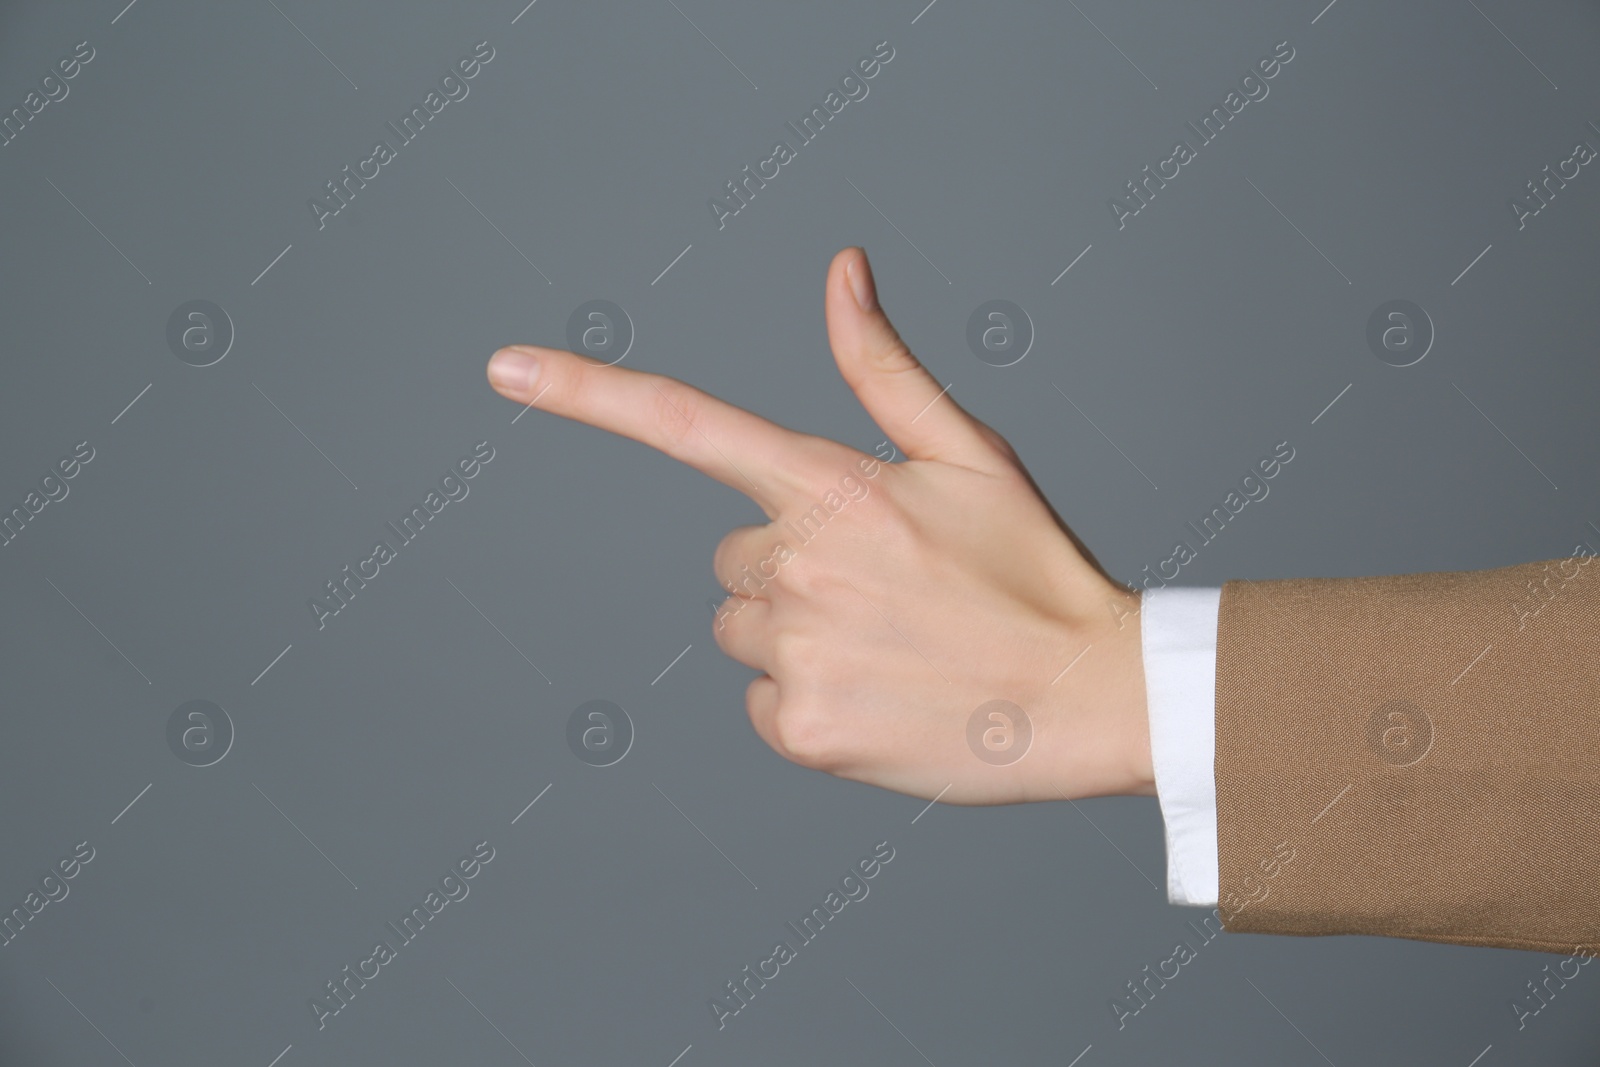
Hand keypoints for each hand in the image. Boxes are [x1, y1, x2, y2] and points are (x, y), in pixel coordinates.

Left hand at [485, 248, 1152, 802]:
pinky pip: (762, 700)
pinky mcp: (801, 727)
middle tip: (887, 588)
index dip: (586, 392)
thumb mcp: (969, 451)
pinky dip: (809, 698)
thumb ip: (882, 366)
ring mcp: (796, 650)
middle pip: (732, 556)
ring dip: (799, 632)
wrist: (1090, 697)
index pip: (687, 425)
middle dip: (791, 564)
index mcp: (833, 486)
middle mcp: (798, 564)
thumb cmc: (1032, 567)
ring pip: (743, 629)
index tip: (504, 366)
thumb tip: (840, 268)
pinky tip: (882, 694)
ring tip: (893, 643)